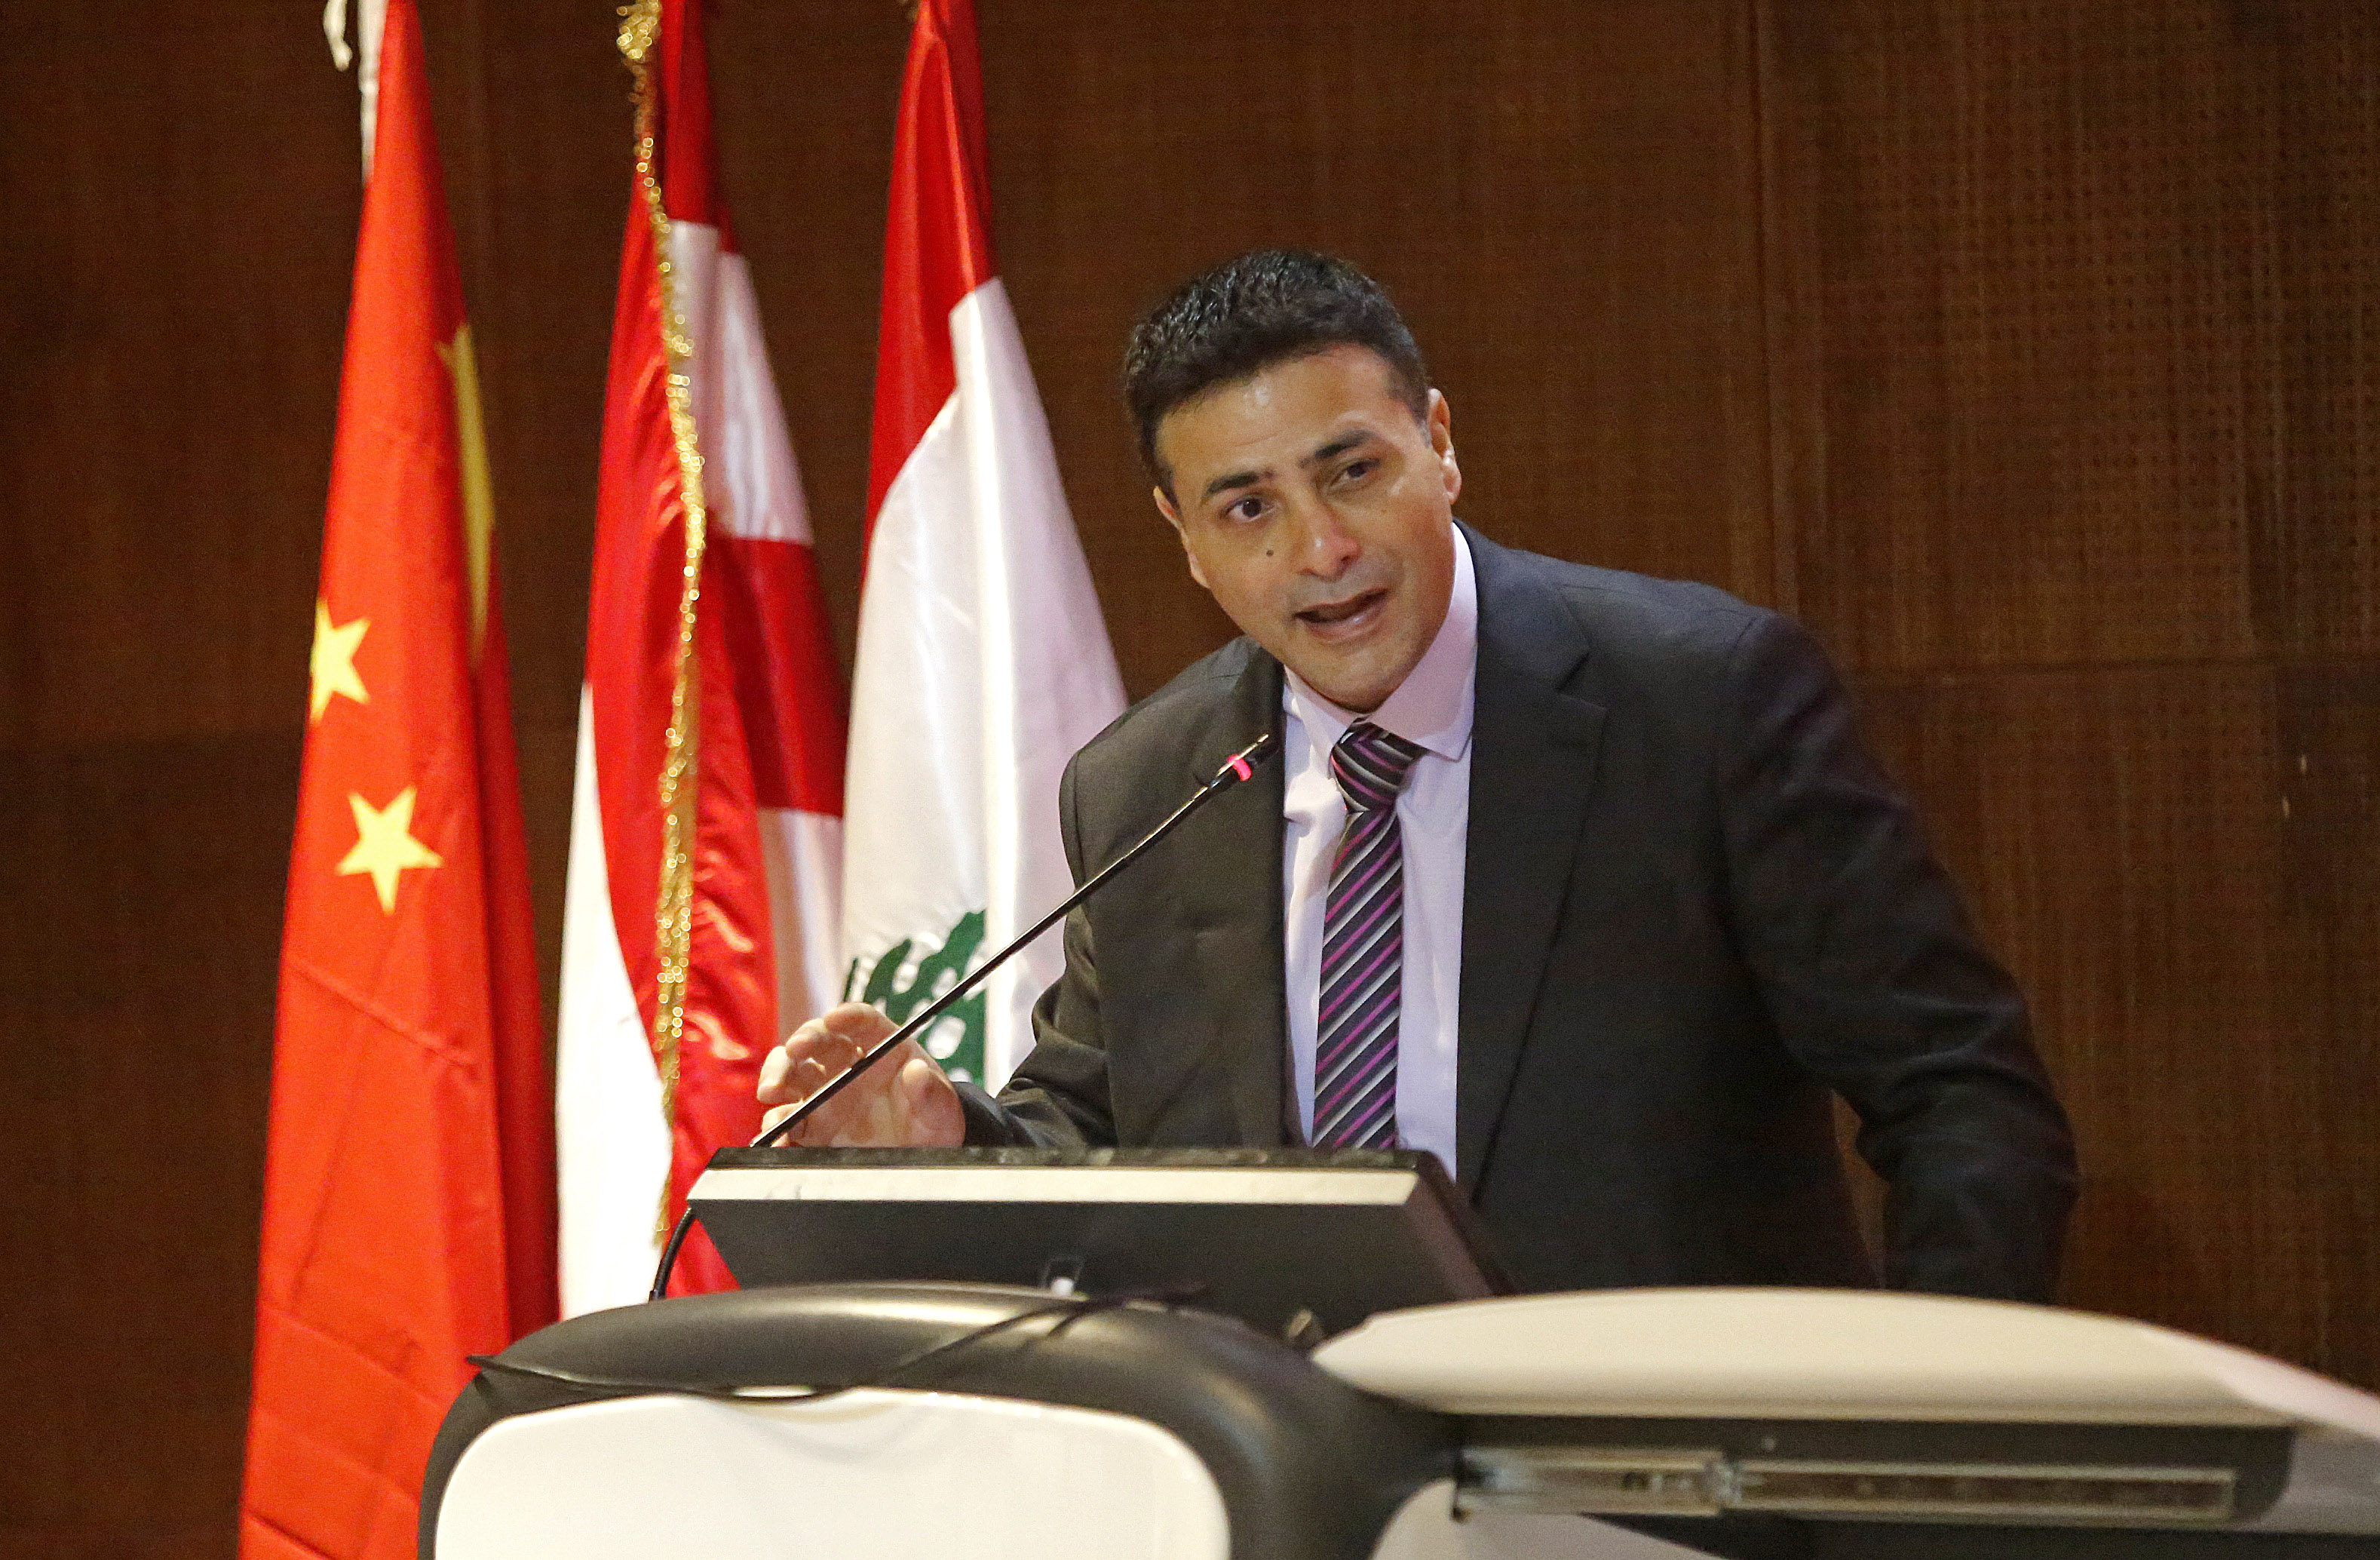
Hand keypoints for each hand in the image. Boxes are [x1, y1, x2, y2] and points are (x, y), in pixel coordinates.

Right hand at [755, 1001, 964, 1146]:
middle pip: (817, 1040)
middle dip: (801, 1042)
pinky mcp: (814, 1127)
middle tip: (793, 1053)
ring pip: (793, 1074)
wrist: (922, 1157)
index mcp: (882, 1047)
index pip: (863, 1021)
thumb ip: (932, 1092)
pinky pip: (789, 1122)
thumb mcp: (943, 1110)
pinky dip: (777, 1127)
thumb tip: (917, 1073)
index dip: (847, 1016)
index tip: (834, 1020)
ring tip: (773, 1093)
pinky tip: (774, 1135)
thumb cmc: (935, 1122)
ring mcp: (827, 1095)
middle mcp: (848, 1065)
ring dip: (777, 1077)